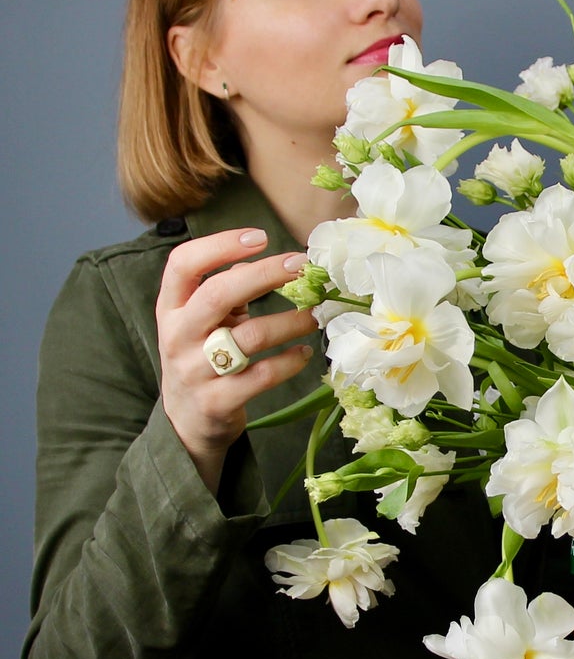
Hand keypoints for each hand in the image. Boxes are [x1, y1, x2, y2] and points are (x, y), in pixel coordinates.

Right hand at [156, 227, 318, 491]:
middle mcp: (178, 336)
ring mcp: (195, 370)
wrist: (186, 421)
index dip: (220, 245)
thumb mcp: (202, 322)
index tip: (261, 236)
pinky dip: (289, 362)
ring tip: (317, 314)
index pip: (182, 264)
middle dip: (265, 275)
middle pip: (217, 294)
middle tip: (302, 266)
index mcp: (171, 308)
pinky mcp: (217, 401)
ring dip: (290, 322)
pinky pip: (261, 376)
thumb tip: (264, 259)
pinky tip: (305, 353)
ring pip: (248, 337)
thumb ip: (226, 291)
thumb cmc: (202, 357)